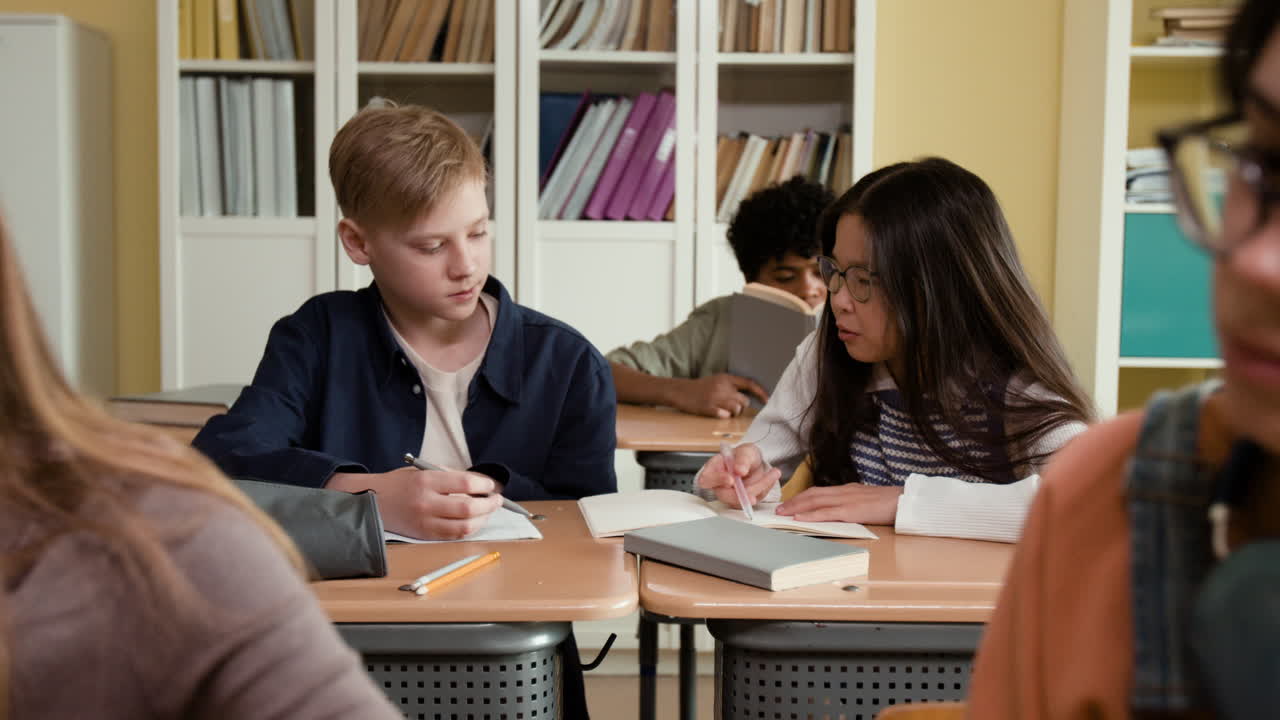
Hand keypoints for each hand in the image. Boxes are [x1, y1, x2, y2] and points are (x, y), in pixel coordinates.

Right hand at [327, 468, 503, 539]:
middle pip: (468, 508)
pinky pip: (453, 536)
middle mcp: (426, 502)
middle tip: (496, 500)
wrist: (372, 501)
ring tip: (488, 512)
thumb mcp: (422, 470)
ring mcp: (425, 522)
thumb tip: (480, 483)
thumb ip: (450, 475)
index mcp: (426, 481)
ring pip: (464, 526)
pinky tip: (474, 523)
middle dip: (489, 504)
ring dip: (482, 520)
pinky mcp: (423, 535)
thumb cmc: (400, 484)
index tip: (492, 486)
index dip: (485, 486)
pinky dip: (468, 530)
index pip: (466, 484)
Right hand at [671, 374, 769, 417]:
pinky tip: (716, 412)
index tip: (767, 400)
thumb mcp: (717, 380)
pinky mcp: (708, 407)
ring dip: (733, 413)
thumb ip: (732, 386)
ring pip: (736, 410)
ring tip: (723, 409)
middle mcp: (722, 387)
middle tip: (731, 406)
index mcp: (726, 378)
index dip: (760, 393)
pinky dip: (723, 416)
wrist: (680, 391)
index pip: (749, 384)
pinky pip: (724, 415)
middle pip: (743, 401)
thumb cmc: (701, 388)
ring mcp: (715, 397)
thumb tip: (749, 397)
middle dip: (740, 407)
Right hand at [695, 443, 779, 507]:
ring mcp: (730, 494)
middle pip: (724, 495)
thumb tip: (739, 470)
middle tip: (754, 495)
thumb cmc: (745, 455)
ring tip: (773, 473)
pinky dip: (764, 490)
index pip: (707, 478)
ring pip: (741, 500)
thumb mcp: (746, 451)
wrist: (756, 463)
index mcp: (713, 468)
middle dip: (741, 495)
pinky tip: (770, 478)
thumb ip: (742, 459)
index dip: (717, 480)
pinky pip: (753, 500)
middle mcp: (719, 484)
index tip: (731, 479)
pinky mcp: (742, 501)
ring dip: (759, 488)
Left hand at [776, 484, 904, 524]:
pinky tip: (800, 518)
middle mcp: (844, 492)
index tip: (790, 502)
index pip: (820, 492)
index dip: (803, 497)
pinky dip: (811, 515)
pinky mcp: (851, 511)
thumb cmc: (891, 504)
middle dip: (794, 501)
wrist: (906, 501)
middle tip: (779, 508)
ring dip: (797, 507)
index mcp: (848, 490)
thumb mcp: (868, 501)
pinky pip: (826, 513)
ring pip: (815, 501)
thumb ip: (854, 504)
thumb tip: (842, 511)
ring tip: (783, 513)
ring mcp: (847, 500)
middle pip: (813, 495)